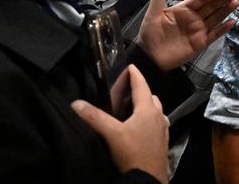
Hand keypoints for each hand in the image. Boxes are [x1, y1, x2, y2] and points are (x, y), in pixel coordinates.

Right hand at [72, 65, 168, 182]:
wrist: (148, 177)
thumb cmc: (132, 153)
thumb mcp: (111, 134)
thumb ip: (94, 117)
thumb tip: (76, 103)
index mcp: (148, 109)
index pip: (142, 85)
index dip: (135, 75)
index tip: (131, 66)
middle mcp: (159, 116)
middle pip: (150, 97)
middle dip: (139, 91)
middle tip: (125, 91)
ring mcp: (162, 129)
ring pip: (155, 111)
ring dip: (144, 106)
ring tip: (129, 109)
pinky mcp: (162, 141)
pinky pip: (156, 124)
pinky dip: (148, 120)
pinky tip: (138, 128)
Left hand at [138, 0, 238, 71]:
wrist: (149, 58)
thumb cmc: (150, 35)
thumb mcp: (153, 14)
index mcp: (183, 10)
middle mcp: (193, 18)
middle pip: (211, 6)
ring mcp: (198, 30)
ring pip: (215, 18)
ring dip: (225, 10)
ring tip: (236, 2)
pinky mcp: (200, 43)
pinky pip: (214, 34)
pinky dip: (223, 29)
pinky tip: (232, 22)